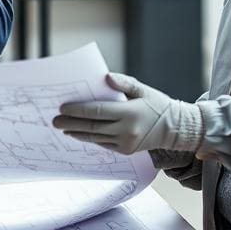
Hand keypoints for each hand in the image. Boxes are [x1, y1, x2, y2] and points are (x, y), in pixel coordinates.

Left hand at [53, 73, 202, 154]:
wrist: (175, 129)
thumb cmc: (157, 104)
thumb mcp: (143, 89)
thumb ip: (124, 83)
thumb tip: (105, 77)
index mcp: (130, 113)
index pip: (97, 111)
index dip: (78, 109)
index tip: (63, 107)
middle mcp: (126, 131)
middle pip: (92, 127)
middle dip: (71, 123)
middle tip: (55, 120)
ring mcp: (125, 143)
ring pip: (95, 138)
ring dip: (77, 132)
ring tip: (63, 127)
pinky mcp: (126, 151)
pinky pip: (103, 144)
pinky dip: (90, 138)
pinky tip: (79, 133)